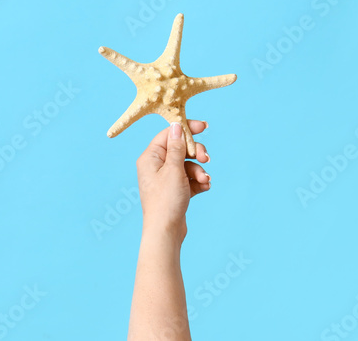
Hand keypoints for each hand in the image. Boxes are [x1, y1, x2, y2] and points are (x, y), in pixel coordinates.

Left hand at [136, 121, 210, 244]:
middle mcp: (156, 166)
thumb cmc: (166, 200)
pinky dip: (198, 182)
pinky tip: (205, 187)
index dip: (186, 129)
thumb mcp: (173, 169)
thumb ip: (176, 147)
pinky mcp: (175, 191)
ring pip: (187, 165)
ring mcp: (165, 179)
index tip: (203, 126)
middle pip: (180, 149)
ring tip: (204, 180)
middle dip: (196, 154)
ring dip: (199, 171)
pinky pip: (189, 179)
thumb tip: (176, 126)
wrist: (166, 232)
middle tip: (207, 158)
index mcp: (150, 157)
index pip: (169, 135)